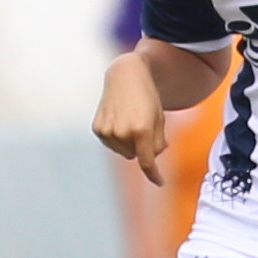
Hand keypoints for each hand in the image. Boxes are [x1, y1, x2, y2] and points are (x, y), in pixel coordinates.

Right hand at [93, 52, 168, 183]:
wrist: (126, 75)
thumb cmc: (147, 96)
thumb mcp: (159, 119)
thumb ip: (158, 142)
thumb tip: (151, 159)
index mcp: (142, 129)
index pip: (148, 162)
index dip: (154, 175)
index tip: (160, 182)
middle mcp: (122, 132)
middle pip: (136, 155)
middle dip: (143, 147)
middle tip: (145, 126)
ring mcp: (107, 131)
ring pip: (123, 151)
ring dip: (129, 143)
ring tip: (131, 120)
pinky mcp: (98, 128)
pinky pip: (111, 144)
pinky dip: (118, 138)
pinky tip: (119, 120)